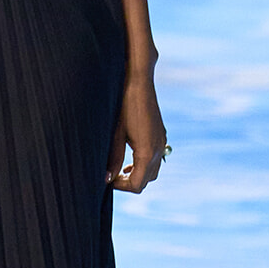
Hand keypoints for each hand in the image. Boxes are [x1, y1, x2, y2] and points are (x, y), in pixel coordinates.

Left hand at [107, 71, 166, 194]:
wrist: (137, 80)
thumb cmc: (123, 104)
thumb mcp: (114, 134)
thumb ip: (113, 159)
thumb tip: (107, 179)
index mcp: (147, 152)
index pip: (137, 184)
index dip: (121, 187)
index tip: (106, 181)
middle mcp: (158, 149)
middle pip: (146, 180)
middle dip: (129, 183)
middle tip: (110, 177)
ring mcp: (162, 141)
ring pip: (153, 170)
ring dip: (137, 174)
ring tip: (119, 170)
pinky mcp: (160, 134)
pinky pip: (156, 158)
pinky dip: (143, 164)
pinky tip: (129, 158)